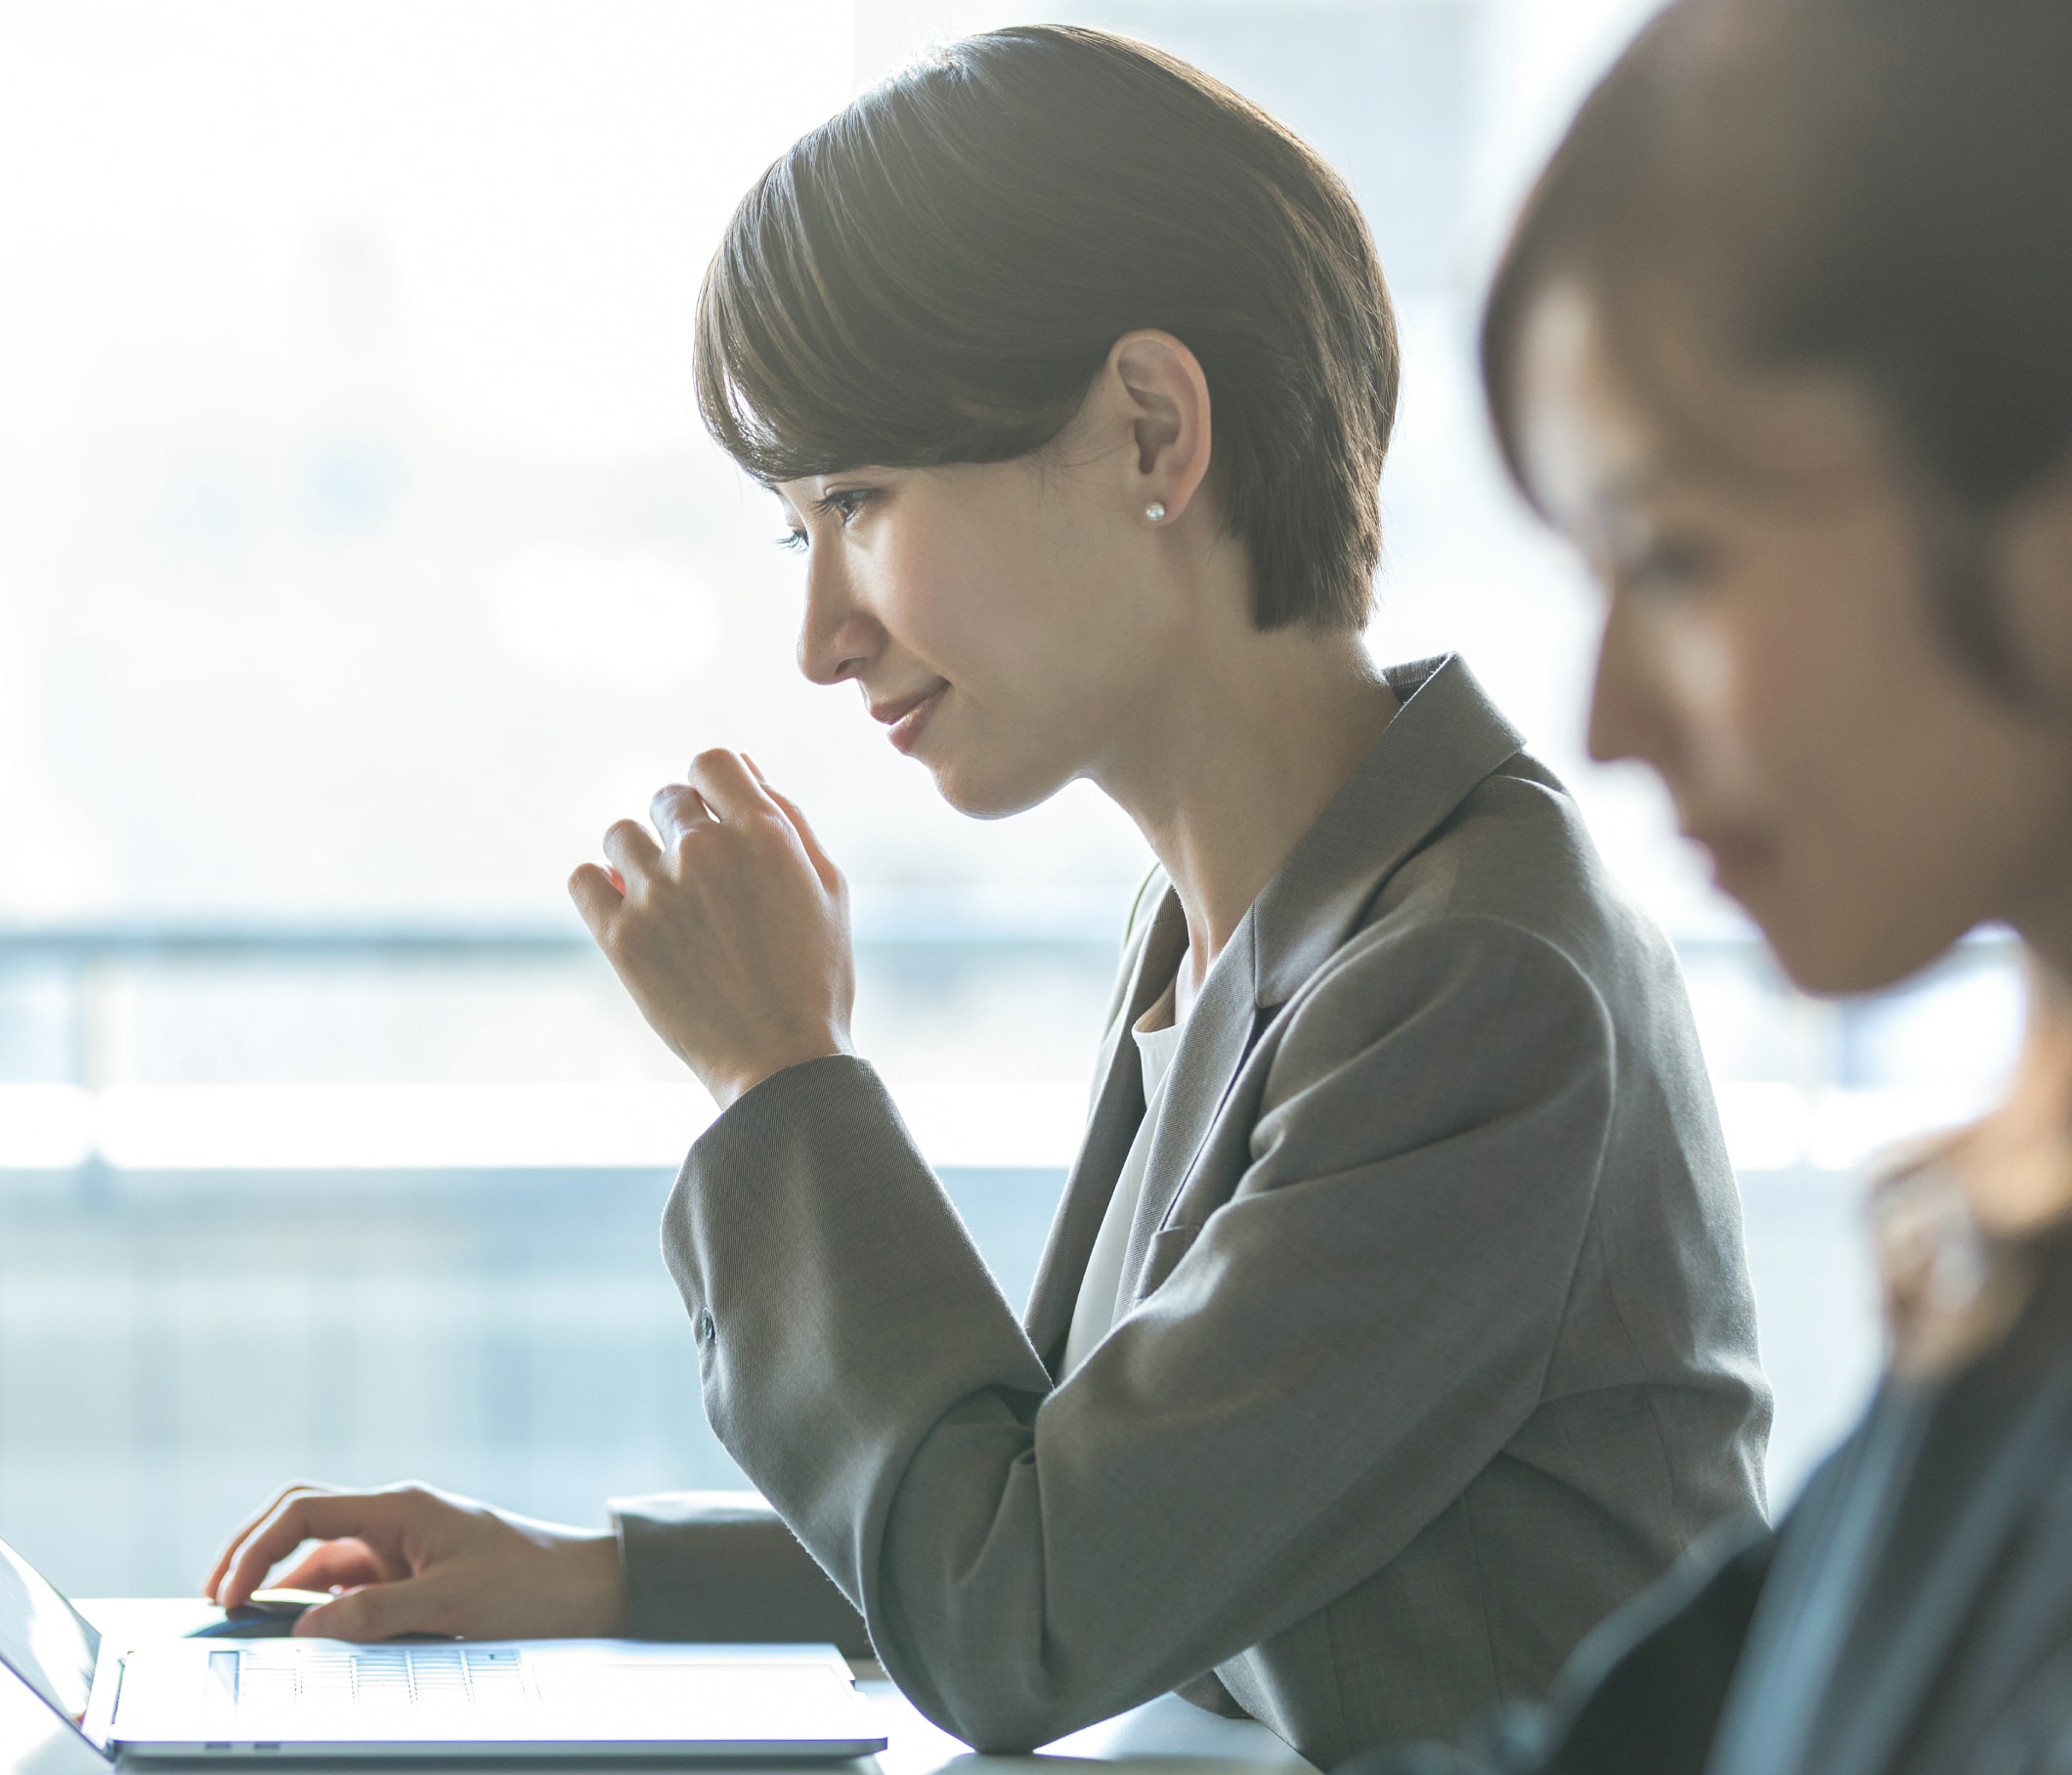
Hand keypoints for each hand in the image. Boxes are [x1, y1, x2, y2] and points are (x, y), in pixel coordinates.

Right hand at [203, 1481, 626, 1641]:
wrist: (589, 1591)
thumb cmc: (529, 1587)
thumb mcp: (447, 1605)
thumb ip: (371, 1614)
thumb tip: (304, 1628)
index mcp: (400, 1507)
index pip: (303, 1510)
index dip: (254, 1549)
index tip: (229, 1596)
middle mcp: (396, 1518)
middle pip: (303, 1522)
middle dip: (254, 1556)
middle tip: (218, 1602)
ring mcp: (404, 1545)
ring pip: (325, 1561)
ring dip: (289, 1590)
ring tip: (252, 1631)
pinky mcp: (416, 1573)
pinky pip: (355, 1587)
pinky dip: (326, 1608)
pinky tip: (311, 1638)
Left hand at [568, 750, 854, 1108]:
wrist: (780, 1061)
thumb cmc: (815, 974)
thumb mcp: (827, 887)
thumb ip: (788, 819)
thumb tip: (747, 770)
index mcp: (763, 832)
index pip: (711, 763)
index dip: (714, 787)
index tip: (717, 817)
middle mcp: (705, 852)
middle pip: (667, 798)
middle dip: (682, 827)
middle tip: (702, 878)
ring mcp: (658, 893)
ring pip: (620, 835)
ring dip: (639, 855)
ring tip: (665, 897)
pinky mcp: (620, 937)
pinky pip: (583, 879)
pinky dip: (599, 887)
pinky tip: (625, 908)